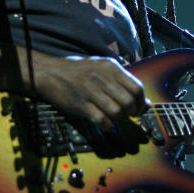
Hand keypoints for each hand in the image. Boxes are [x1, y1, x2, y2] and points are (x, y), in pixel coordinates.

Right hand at [32, 54, 149, 130]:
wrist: (49, 72)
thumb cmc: (77, 71)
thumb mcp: (101, 67)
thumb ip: (122, 81)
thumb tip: (144, 102)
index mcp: (111, 67)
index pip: (137, 88)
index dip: (140, 102)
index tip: (137, 108)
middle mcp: (103, 78)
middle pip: (128, 102)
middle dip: (131, 113)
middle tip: (125, 115)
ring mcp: (91, 91)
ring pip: (117, 112)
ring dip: (118, 119)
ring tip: (113, 117)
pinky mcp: (80, 105)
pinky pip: (101, 120)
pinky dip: (107, 126)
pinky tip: (105, 124)